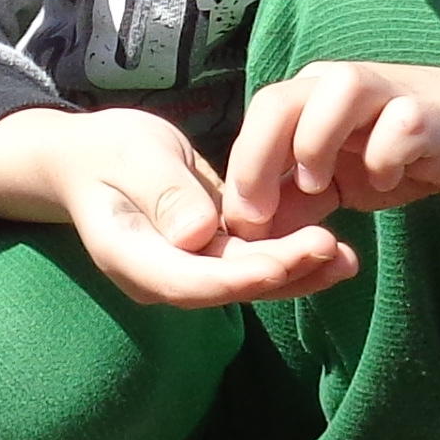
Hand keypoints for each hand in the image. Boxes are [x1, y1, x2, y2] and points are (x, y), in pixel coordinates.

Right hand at [0, 105, 358, 308]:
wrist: (91, 163)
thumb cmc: (108, 151)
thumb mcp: (132, 155)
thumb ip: (163, 193)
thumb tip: (197, 235)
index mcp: (130, 256)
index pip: (190, 281)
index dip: (242, 276)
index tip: (289, 259)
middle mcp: (159, 277)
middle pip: (225, 288)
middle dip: (282, 273)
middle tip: (334, 249)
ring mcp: (183, 274)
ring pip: (245, 283)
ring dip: (297, 274)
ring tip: (348, 258)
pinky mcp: (206, 262)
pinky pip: (249, 268)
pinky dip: (289, 261)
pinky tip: (334, 252)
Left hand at [220, 62, 439, 329]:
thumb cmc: (406, 156)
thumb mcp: (339, 183)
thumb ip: (294, 202)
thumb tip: (244, 235)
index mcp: (314, 98)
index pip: (259, 119)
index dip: (240, 173)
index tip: (240, 228)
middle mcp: (344, 86)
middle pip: (280, 98)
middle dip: (257, 157)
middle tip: (258, 215)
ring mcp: (392, 95)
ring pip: (339, 88)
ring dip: (315, 139)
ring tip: (317, 185)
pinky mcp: (436, 117)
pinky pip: (403, 122)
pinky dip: (386, 154)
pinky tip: (386, 180)